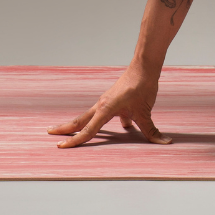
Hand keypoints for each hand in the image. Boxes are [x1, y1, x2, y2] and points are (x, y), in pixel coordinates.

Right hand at [48, 65, 171, 147]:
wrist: (144, 66)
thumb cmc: (142, 86)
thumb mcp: (146, 111)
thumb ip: (152, 130)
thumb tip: (164, 143)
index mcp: (106, 109)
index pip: (88, 130)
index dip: (75, 141)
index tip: (61, 147)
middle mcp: (102, 105)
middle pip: (80, 120)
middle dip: (65, 128)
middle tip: (50, 133)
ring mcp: (106, 101)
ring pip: (88, 116)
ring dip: (78, 124)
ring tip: (68, 131)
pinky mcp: (112, 100)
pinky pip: (102, 114)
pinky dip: (100, 121)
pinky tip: (118, 127)